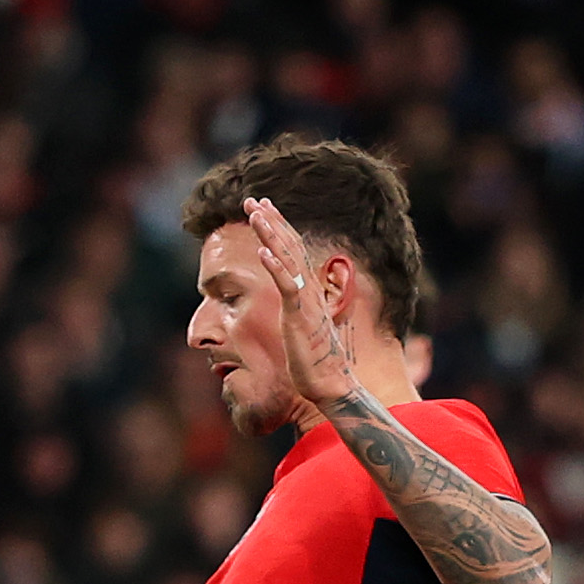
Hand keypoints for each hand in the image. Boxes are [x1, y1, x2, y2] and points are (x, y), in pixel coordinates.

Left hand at [243, 197, 363, 413]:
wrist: (331, 384)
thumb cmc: (316, 362)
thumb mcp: (303, 328)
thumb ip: (299, 311)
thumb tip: (292, 304)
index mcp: (308, 291)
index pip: (293, 251)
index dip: (279, 227)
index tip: (264, 208)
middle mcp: (309, 290)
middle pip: (290, 246)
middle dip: (271, 221)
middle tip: (253, 200)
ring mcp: (305, 301)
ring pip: (287, 260)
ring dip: (270, 234)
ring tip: (254, 214)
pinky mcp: (300, 316)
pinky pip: (287, 287)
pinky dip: (275, 268)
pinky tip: (262, 252)